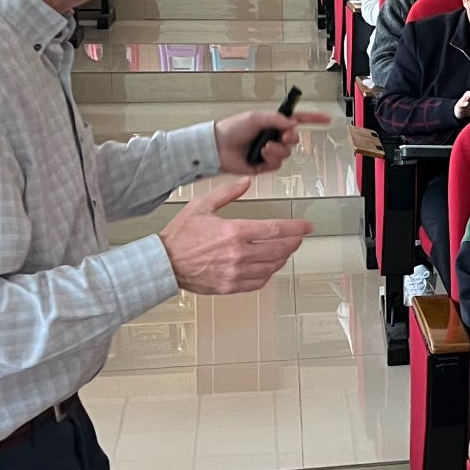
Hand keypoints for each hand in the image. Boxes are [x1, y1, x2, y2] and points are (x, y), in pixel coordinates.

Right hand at [160, 179, 312, 295]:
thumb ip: (227, 193)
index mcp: (234, 231)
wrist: (163, 263)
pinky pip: (258, 281)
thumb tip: (246, 183)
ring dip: (282, 257)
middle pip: (278, 249)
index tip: (306, 226)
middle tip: (298, 238)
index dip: (295, 227)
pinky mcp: (230, 286)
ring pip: (271, 266)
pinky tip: (268, 267)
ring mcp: (235, 272)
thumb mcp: (201, 205)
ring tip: (285, 250)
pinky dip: (268, 274)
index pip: (275, 229)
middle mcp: (238, 253)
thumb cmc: (179, 236)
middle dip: (293, 242)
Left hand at [214, 106, 331, 173]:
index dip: (314, 119)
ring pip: (287, 153)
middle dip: (290, 137)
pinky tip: (260, 156)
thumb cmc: (232, 129)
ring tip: (264, 148)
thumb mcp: (256, 117)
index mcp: (274, 122)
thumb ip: (276, 119)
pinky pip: (277, 164)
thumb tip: (292, 123)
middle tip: (282, 136)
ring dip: (277, 149)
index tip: (326, 119)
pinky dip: (270, 159)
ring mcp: (270, 151)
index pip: (299, 119)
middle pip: (295, 138)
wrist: (218, 147)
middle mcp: (274, 136)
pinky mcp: (265, 165)